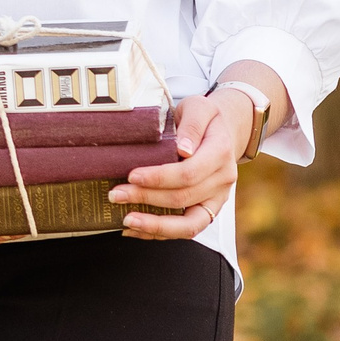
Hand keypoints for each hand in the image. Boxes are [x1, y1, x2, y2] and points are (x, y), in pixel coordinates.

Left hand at [111, 90, 255, 239]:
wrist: (223, 130)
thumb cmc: (205, 118)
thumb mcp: (199, 108)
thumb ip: (191, 125)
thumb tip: (183, 150)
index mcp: (220, 153)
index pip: (189, 173)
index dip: (159, 178)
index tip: (132, 176)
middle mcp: (222, 180)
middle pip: (183, 198)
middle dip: (147, 199)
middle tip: (116, 195)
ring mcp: (217, 199)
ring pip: (190, 225)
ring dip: (156, 226)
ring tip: (126, 221)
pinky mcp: (208, 211)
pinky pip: (187, 229)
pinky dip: (160, 232)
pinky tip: (135, 228)